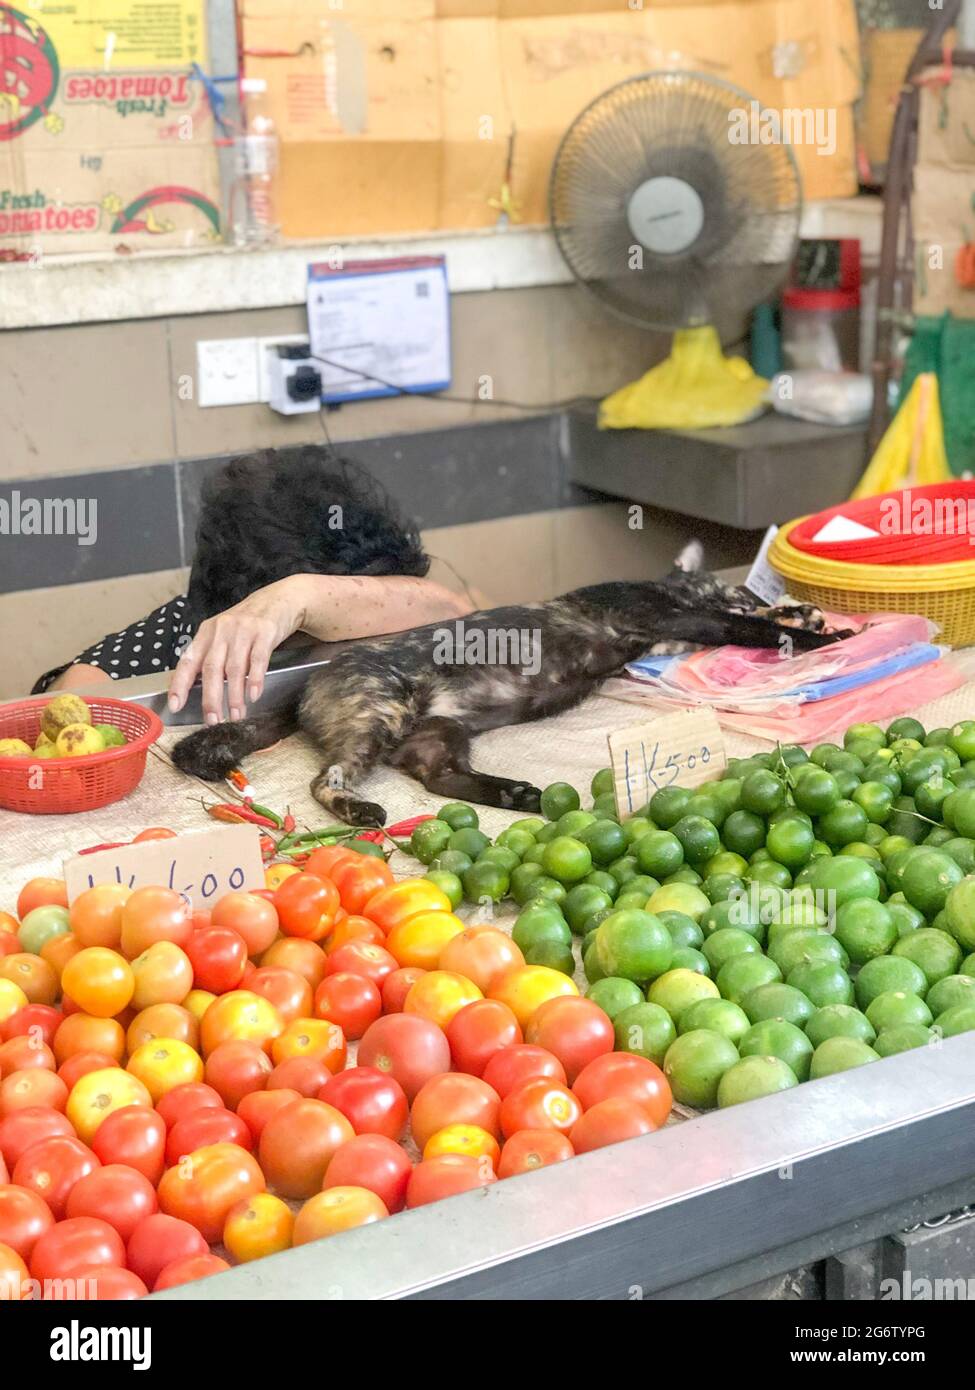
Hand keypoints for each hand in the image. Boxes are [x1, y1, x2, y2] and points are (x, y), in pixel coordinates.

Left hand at [167, 577, 307, 723]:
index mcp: (206, 633)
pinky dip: (255, 680)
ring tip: (236, 715)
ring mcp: (243, 631)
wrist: (278, 600)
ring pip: (234, 669)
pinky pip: (258, 660)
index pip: (188, 661)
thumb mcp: (223, 635)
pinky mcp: (265, 633)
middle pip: (211, 669)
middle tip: (213, 719)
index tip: (175, 705)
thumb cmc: (247, 624)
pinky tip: (253, 695)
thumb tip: (196, 688)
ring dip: (234, 696)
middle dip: (210, 698)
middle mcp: (222, 631)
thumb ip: (211, 656)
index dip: (179, 684)